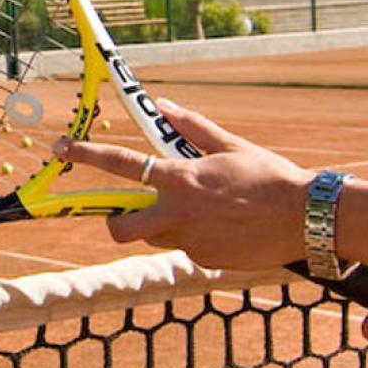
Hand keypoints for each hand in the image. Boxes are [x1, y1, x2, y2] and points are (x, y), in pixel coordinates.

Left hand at [55, 99, 314, 269]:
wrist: (305, 218)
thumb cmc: (271, 177)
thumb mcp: (231, 146)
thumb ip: (192, 128)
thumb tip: (164, 106)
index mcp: (180, 179)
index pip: (121, 164)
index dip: (87, 155)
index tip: (62, 148)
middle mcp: (177, 214)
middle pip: (122, 228)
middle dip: (117, 222)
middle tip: (129, 212)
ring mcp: (190, 242)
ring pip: (157, 237)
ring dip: (165, 225)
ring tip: (203, 212)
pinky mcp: (206, 261)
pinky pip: (189, 248)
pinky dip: (198, 238)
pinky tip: (227, 228)